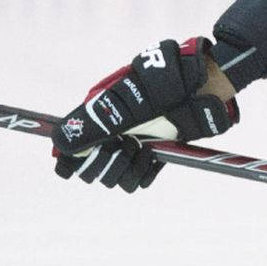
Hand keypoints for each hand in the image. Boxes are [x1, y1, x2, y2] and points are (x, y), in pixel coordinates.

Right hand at [52, 38, 237, 189]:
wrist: (206, 87)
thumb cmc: (167, 85)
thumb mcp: (128, 105)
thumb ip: (95, 125)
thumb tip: (59, 143)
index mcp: (98, 111)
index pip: (70, 142)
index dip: (68, 158)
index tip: (74, 166)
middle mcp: (113, 129)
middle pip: (91, 166)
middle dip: (105, 163)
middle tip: (125, 147)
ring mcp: (134, 142)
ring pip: (115, 176)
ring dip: (127, 169)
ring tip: (143, 150)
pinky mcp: (154, 153)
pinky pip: (139, 180)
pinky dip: (144, 174)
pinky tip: (153, 157)